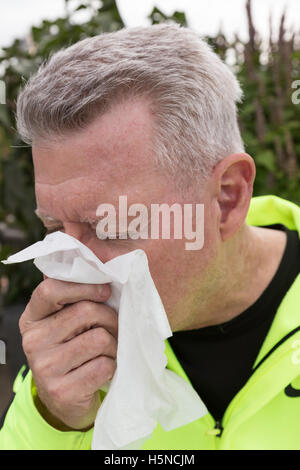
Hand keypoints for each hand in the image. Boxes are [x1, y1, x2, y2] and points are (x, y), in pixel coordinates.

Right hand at [19, 278, 116, 430]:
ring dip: (115, 344)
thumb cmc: (72, 350)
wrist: (66, 401)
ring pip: (100, 338)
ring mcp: (44, 368)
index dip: (83, 286)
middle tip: (115, 328)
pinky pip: (104, 365)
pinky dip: (113, 366)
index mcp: (32, 319)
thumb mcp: (64, 324)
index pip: (50, 290)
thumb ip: (74, 299)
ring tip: (110, 350)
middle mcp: (33, 342)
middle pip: (85, 311)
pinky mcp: (62, 391)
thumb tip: (102, 265)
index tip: (105, 291)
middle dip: (110, 318)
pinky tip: (105, 370)